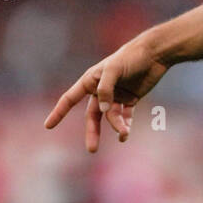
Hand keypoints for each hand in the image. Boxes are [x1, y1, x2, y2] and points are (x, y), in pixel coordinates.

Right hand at [44, 33, 170, 152]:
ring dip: (116, 126)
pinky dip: (125, 126)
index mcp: (90, 80)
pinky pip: (125, 116)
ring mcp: (115, 95)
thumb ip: (106, 88)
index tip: (48, 126)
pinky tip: (125, 135)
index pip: (70, 98)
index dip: (59, 112)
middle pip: (92, 115)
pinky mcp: (130, 98)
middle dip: (92, 131)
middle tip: (92, 149)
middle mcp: (100, 89)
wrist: (155, 53)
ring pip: (111, 117)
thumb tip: (102, 109)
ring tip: (124, 133)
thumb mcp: (114, 69)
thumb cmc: (131, 57)